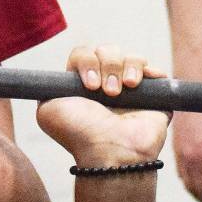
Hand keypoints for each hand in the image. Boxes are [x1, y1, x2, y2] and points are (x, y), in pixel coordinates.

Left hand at [36, 44, 170, 164]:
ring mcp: (130, 89)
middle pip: (108, 50)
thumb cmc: (79, 133)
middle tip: (107, 92)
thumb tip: (50, 80)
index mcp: (80, 85)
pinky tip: (139, 85)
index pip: (84, 53)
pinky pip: (155, 70)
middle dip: (107, 66)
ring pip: (132, 56)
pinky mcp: (154, 95)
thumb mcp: (47, 110)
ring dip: (126, 68)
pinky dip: (149, 71)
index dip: (86, 61)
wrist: (111, 151)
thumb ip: (45, 90)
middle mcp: (105, 83)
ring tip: (123, 91)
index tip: (89, 86)